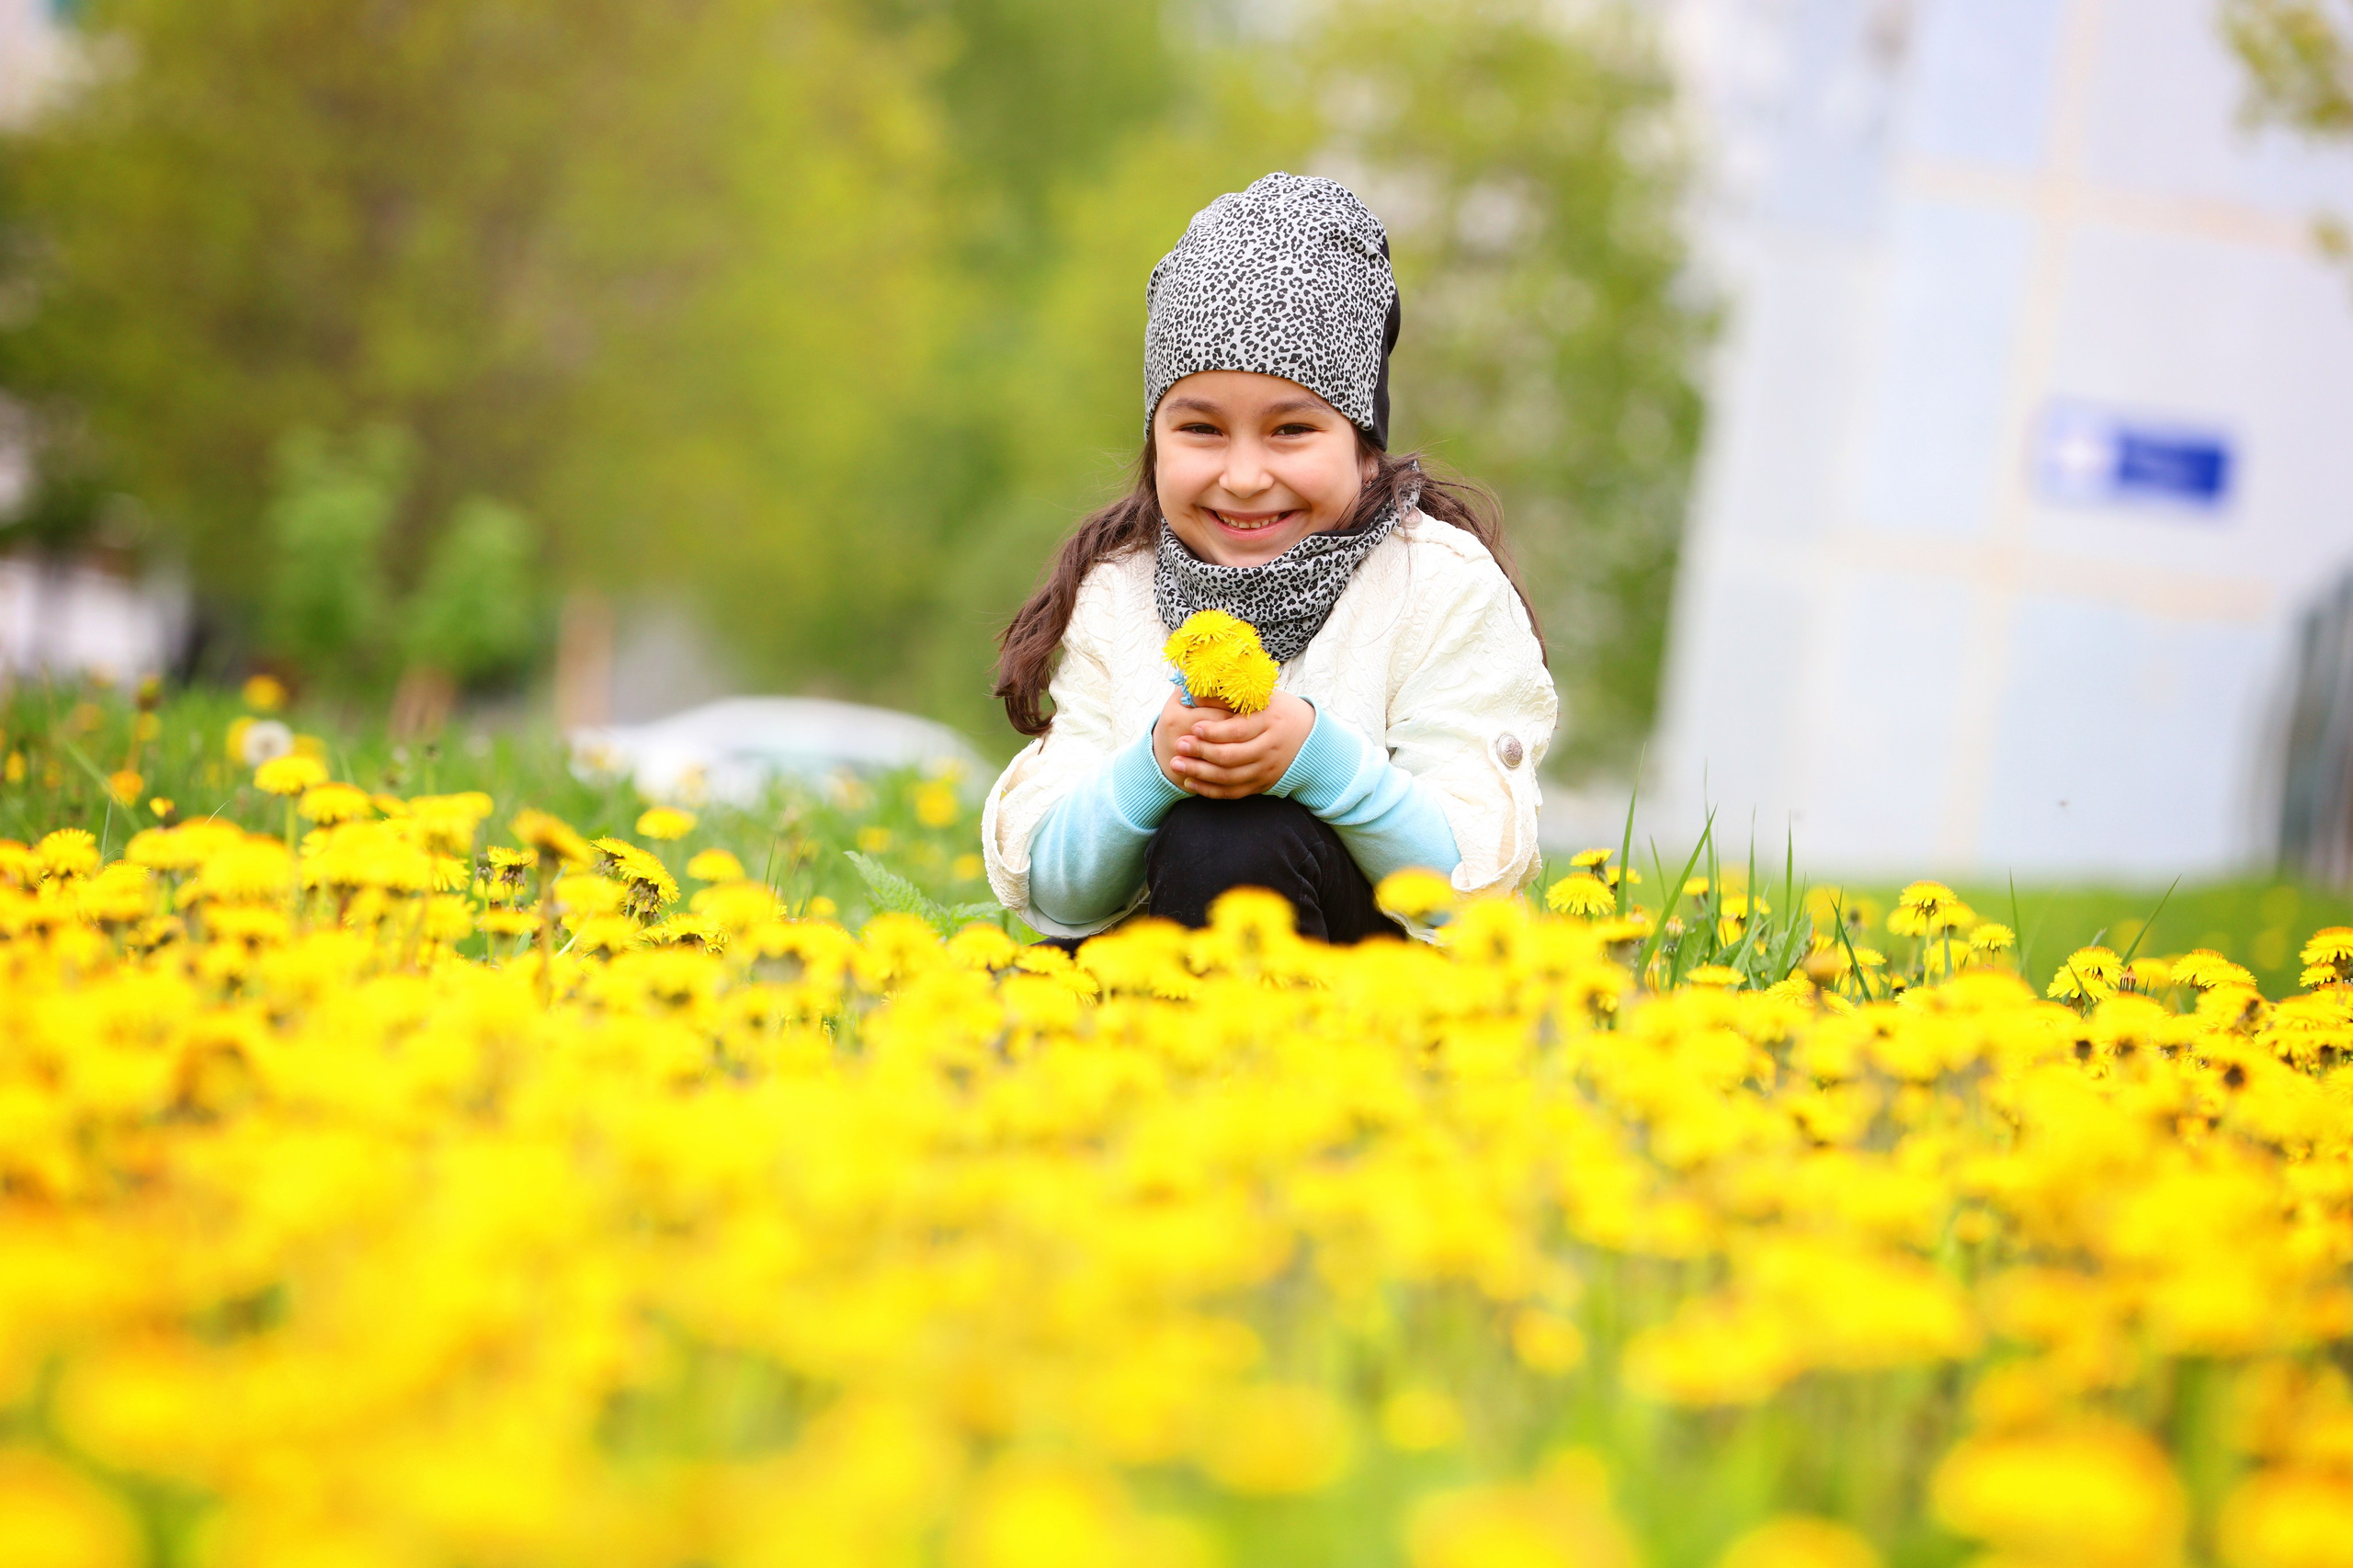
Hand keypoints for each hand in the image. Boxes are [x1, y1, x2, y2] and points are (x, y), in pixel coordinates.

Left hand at [1155, 690, 1313, 799]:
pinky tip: (1191, 782)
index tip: (1193, 728)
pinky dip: (1211, 790)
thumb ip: (1227, 696)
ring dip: (1200, 773)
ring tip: (1177, 764)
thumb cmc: (1276, 710)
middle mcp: (1270, 747)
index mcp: (1270, 721)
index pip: (1238, 730)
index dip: (1214, 731)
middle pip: (1231, 756)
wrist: (1309, 736)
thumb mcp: (1259, 697)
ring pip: (1230, 777)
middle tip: (1179, 745)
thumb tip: (1194, 692)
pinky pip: (1234, 792)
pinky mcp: (1263, 784)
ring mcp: (1267, 768)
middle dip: (1201, 752)